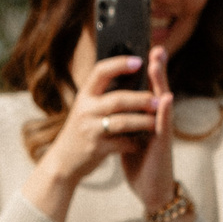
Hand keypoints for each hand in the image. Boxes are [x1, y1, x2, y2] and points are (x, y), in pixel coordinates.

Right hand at [36, 49, 161, 193]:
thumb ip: (102, 95)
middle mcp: (85, 110)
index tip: (139, 60)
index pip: (101, 71)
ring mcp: (90, 129)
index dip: (120, 64)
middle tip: (158, 99)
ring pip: (122, 122)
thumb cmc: (82, 130)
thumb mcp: (86, 108)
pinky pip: (122, 143)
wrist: (64, 161)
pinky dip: (135, 143)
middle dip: (141, 99)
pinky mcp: (96, 148)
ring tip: (157, 121)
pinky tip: (143, 142)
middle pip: (118, 99)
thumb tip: (131, 75)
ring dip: (143, 121)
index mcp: (84, 95)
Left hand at [120, 46, 179, 221]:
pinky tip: (164, 98)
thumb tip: (115, 103)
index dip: (148, 70)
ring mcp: (163, 132)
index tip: (146, 49)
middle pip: (158, 89)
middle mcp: (158, 121)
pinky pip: (164, 126)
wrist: (151, 192)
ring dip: (160, 83)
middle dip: (157, 69)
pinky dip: (164, 111)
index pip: (148, 89)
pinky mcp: (163, 146)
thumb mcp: (131, 136)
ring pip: (162, 103)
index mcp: (148, 118)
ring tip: (157, 64)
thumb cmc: (142, 164)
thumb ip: (127, 119)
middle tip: (156, 47)